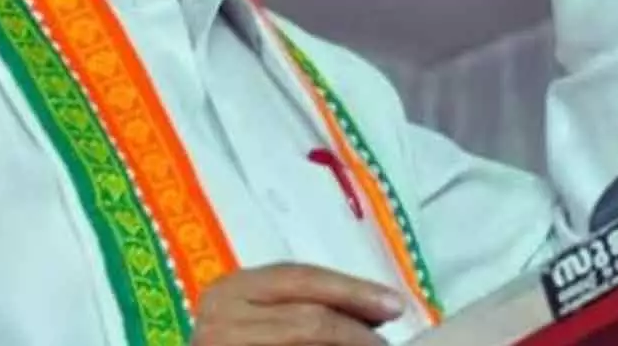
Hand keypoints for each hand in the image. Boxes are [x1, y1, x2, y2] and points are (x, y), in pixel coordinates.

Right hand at [191, 263, 404, 345]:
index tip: (395, 304)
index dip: (352, 290)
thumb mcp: (259, 313)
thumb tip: (377, 311)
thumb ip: (304, 307)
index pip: (301, 278)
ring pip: (304, 338)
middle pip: (307, 318)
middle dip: (357, 330)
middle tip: (387, 344)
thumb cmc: (240, 338)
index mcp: (231, 289)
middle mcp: (222, 317)